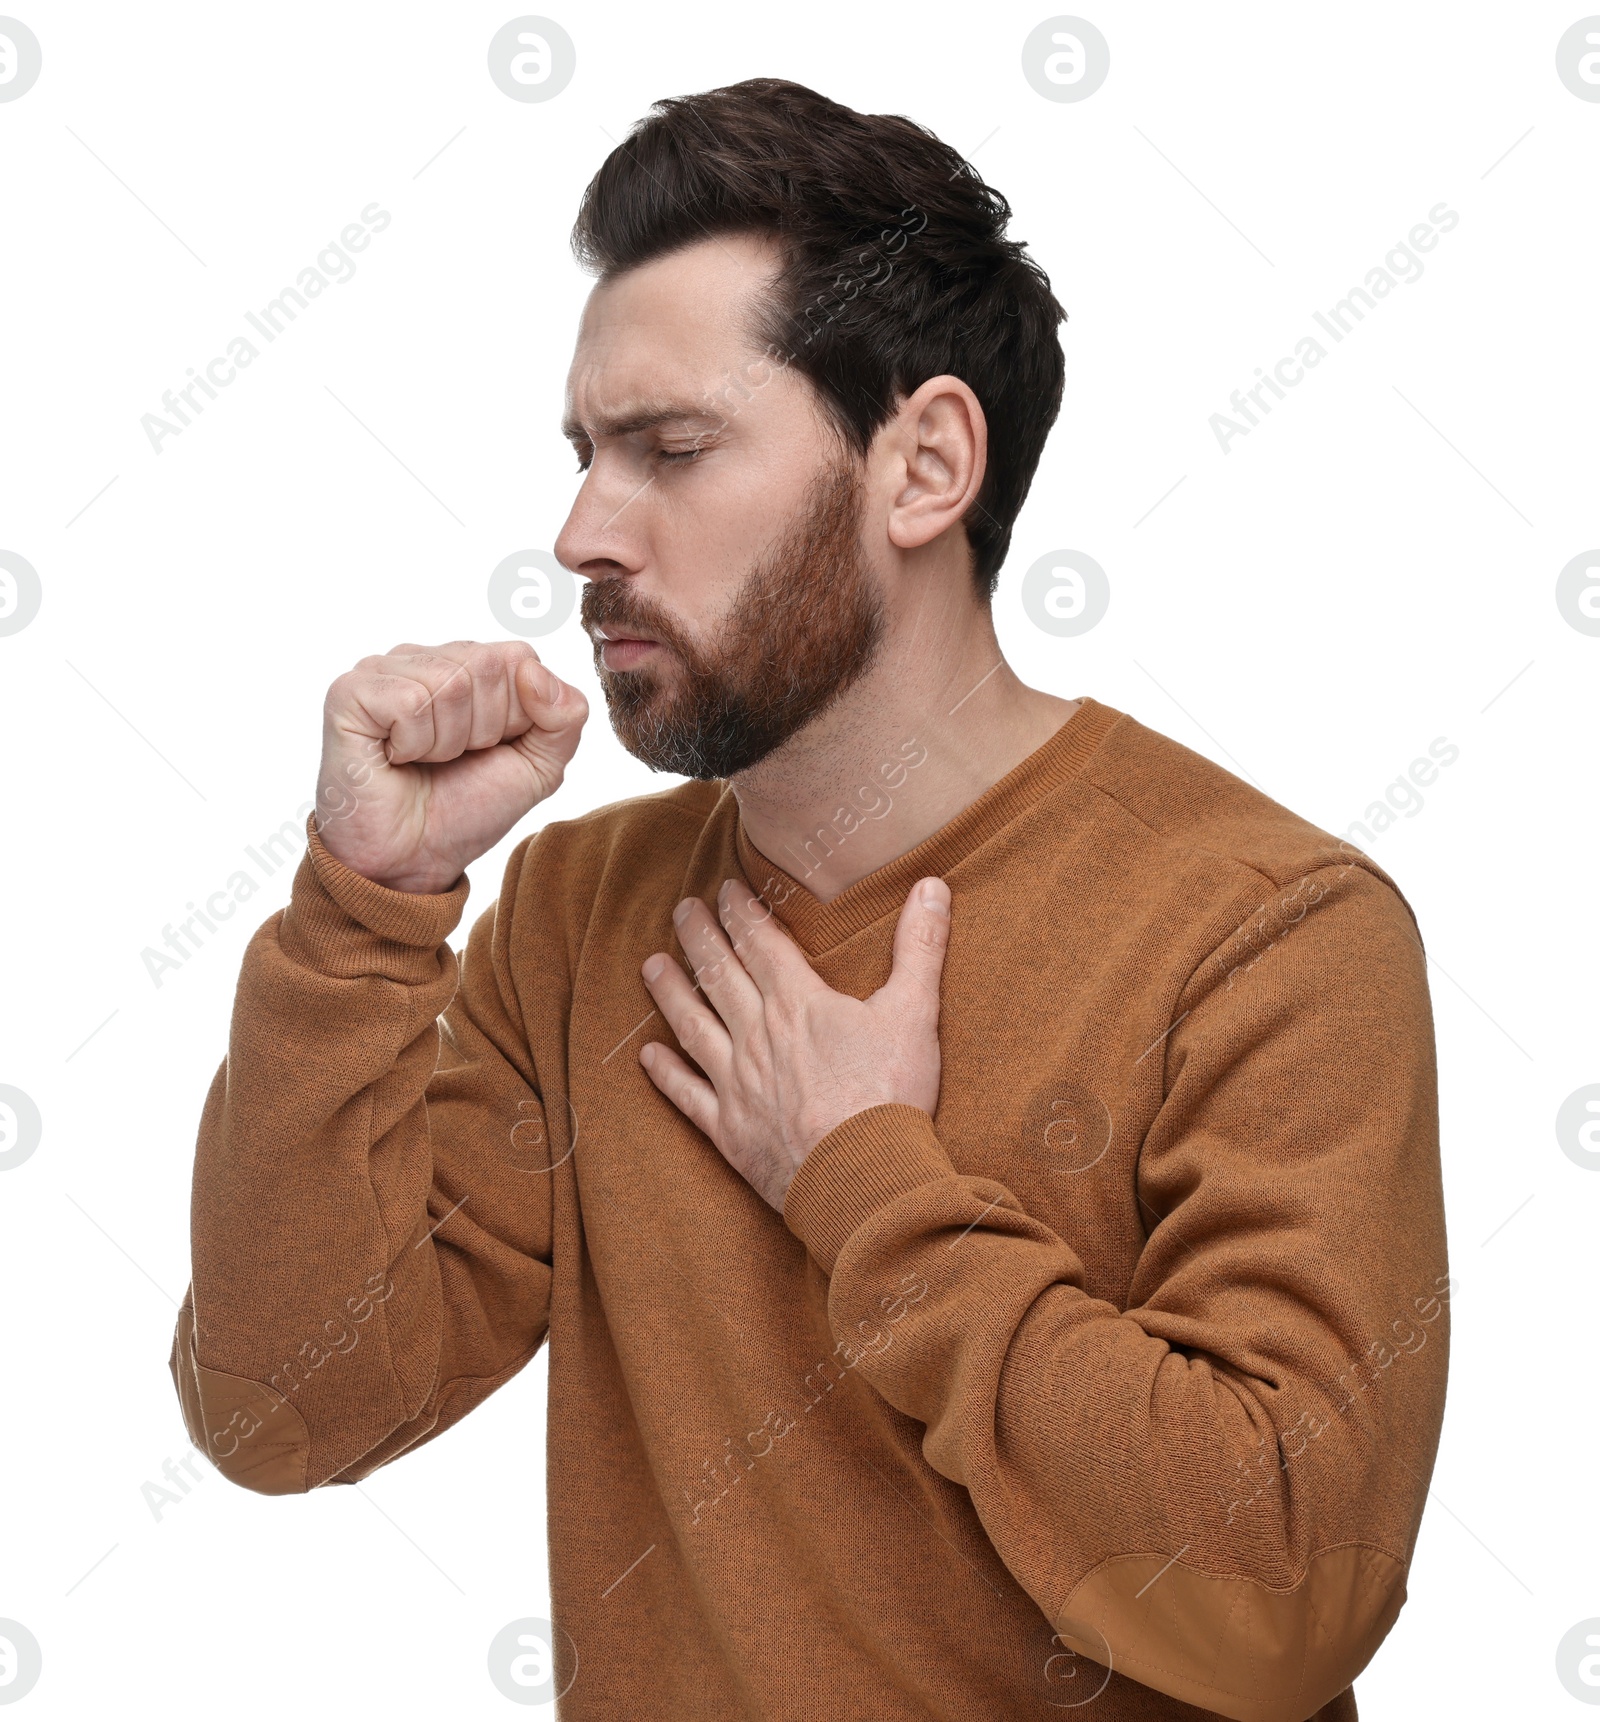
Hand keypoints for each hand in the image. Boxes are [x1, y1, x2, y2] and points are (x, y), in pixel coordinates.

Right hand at [315, 640, 587, 892]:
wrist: (413, 860)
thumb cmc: (467, 808)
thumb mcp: (540, 766)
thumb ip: (565, 715)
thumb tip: (534, 671)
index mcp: (469, 664)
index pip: (520, 659)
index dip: (516, 717)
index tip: (488, 750)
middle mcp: (426, 657)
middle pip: (489, 667)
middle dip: (484, 730)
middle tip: (452, 760)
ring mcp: (383, 669)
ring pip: (451, 683)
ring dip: (447, 742)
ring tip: (422, 761)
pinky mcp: (349, 693)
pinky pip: (409, 702)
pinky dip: (413, 745)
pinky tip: (395, 758)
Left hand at [638, 874, 950, 1210]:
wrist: (865, 1178)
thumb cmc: (891, 1094)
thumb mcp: (915, 1012)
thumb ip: (920, 946)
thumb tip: (932, 884)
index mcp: (798, 1003)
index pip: (761, 943)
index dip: (741, 911)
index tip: (725, 888)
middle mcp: (758, 1035)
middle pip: (720, 975)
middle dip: (699, 937)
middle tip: (681, 909)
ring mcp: (737, 1083)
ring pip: (693, 1025)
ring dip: (670, 992)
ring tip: (651, 965)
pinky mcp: (729, 1130)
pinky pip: (687, 1095)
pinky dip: (665, 1074)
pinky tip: (646, 1056)